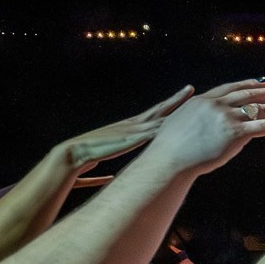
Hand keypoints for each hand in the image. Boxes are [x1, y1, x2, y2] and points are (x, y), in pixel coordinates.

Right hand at [51, 86, 195, 174]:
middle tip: (191, 88)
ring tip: (189, 99)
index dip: (166, 106)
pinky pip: (153, 132)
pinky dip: (166, 128)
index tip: (178, 99)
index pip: (151, 114)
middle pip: (159, 110)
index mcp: (128, 127)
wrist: (73, 153)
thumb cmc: (88, 156)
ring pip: (159, 118)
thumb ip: (116, 156)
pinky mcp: (131, 139)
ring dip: (175, 110)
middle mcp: (132, 125)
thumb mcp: (108, 153)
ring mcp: (132, 131)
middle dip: (175, 100)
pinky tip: (178, 126)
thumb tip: (115, 174)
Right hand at [142, 80, 264, 174]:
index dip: (249, 84)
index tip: (263, 81)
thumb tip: (204, 118)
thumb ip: (196, 115)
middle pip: (249, 95)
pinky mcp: (236, 133)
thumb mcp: (180, 121)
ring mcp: (227, 118)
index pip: (232, 88)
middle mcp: (217, 105)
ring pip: (260, 110)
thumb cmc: (170, 146)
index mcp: (203, 100)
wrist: (169, 158)